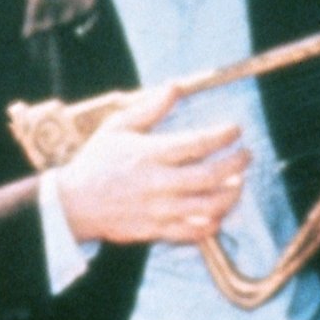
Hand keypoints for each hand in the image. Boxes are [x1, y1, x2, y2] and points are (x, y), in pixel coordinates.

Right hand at [55, 86, 246, 245]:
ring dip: (231, 194)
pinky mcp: (156, 231)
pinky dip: (212, 224)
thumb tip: (174, 86)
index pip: (198, 143)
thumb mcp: (117, 127)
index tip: (235, 130)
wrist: (73, 205)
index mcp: (150, 154)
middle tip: (247, 156)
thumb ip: (149, 108)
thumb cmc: (96, 162)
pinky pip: (193, 232)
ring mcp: (159, 210)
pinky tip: (219, 214)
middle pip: (211, 175)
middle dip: (237, 164)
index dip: (223, 135)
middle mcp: (158, 183)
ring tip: (239, 183)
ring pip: (208, 206)